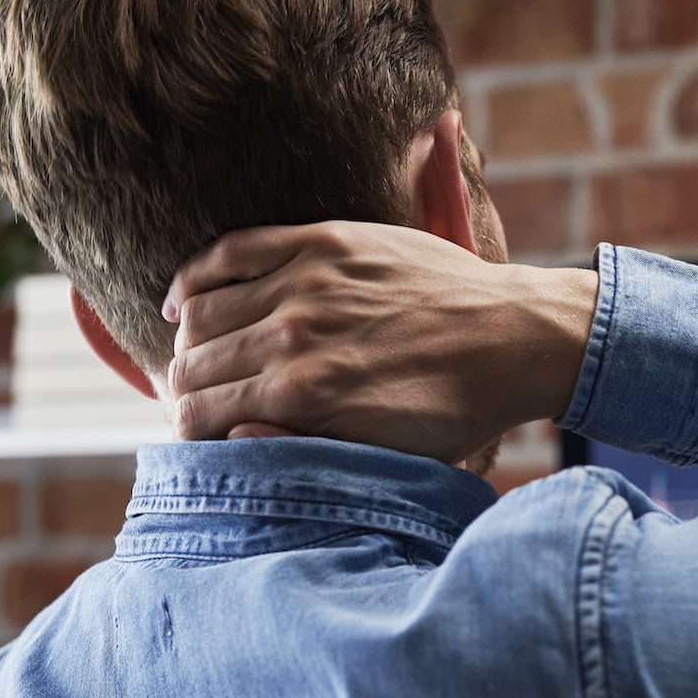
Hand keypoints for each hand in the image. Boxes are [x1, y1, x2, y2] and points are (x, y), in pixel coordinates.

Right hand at [164, 222, 597, 461]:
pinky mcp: (323, 242)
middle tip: (195, 398)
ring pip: (202, 311)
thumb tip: (232, 438)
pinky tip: (184, 299)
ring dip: (187, 339)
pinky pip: (230, 251)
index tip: (197, 434)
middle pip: (193, 364)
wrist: (513, 337)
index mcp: (302, 397)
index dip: (188, 431)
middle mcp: (292, 337)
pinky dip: (194, 276)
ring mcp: (306, 284)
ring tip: (195, 354)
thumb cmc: (454, 408)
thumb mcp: (383, 455)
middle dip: (184, 388)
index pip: (198, 416)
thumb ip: (303, 448)